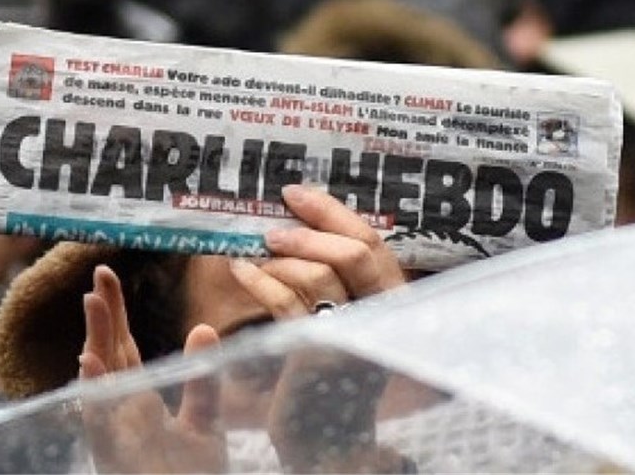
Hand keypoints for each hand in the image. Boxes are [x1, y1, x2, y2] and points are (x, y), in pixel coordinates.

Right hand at [80, 266, 226, 472]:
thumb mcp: (205, 423)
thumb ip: (201, 380)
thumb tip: (203, 327)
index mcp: (140, 397)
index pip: (125, 346)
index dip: (115, 312)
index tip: (108, 276)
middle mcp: (122, 410)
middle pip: (109, 353)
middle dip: (104, 314)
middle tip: (100, 273)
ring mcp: (116, 432)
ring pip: (99, 379)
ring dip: (94, 341)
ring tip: (92, 302)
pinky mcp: (114, 454)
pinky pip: (99, 420)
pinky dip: (94, 391)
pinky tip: (89, 362)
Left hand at [227, 185, 406, 470]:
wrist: (328, 441)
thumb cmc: (331, 374)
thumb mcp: (343, 319)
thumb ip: (336, 278)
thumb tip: (298, 220)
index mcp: (393, 302)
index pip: (373, 243)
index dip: (333, 213)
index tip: (295, 193)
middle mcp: (381, 317)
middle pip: (355, 254)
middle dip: (310, 230)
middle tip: (271, 225)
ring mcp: (352, 337)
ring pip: (320, 276)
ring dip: (281, 256)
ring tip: (254, 250)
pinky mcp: (317, 355)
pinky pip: (287, 305)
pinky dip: (260, 281)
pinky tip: (241, 270)